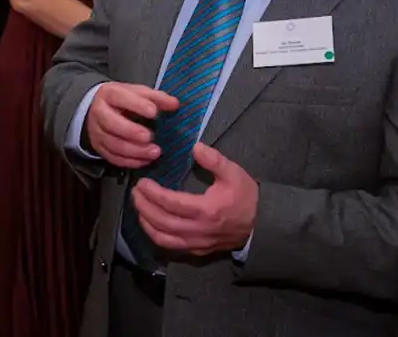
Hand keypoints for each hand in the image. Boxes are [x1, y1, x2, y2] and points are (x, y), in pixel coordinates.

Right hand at [85, 82, 177, 168]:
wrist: (96, 108)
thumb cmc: (122, 100)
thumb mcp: (137, 92)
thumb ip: (156, 97)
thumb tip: (174, 104)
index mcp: (109, 94)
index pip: (120, 98)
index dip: (137, 105)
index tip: (154, 112)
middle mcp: (100, 113)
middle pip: (112, 124)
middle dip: (132, 132)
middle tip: (150, 137)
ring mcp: (97, 132)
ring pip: (113, 144)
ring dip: (135, 151)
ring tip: (154, 152)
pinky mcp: (99, 148)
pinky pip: (113, 158)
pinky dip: (130, 161)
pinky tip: (145, 160)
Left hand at [131, 142, 256, 255]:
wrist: (262, 225)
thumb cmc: (246, 197)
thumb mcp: (233, 173)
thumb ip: (214, 160)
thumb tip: (195, 147)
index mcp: (206, 210)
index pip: (171, 203)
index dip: (153, 194)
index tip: (142, 183)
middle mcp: (198, 230)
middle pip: (162, 221)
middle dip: (144, 207)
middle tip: (135, 192)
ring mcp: (197, 243)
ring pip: (163, 237)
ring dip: (146, 223)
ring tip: (138, 207)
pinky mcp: (198, 250)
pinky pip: (171, 247)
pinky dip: (156, 236)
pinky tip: (150, 224)